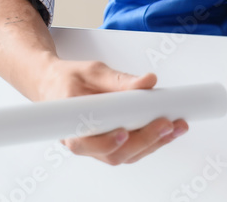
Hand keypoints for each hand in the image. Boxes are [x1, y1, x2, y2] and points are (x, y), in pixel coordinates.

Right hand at [38, 58, 188, 164]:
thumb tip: (147, 82)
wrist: (52, 83)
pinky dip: (148, 143)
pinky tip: (165, 132)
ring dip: (152, 144)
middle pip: (113, 153)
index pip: (86, 141)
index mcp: (69, 120)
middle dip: (144, 140)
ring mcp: (93, 147)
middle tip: (165, 124)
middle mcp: (80, 140)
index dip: (107, 141)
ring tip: (174, 127)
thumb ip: (120, 80)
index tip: (125, 132)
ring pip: (124, 156)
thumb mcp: (91, 71)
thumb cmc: (67, 79)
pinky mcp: (105, 146)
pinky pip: (127, 152)